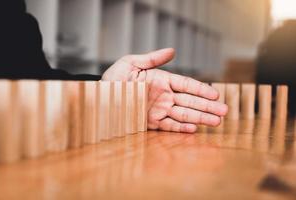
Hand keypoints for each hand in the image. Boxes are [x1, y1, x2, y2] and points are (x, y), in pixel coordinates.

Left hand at [102, 48, 227, 132]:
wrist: (98, 97)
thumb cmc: (114, 78)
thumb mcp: (131, 63)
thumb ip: (152, 59)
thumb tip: (172, 50)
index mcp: (161, 80)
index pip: (186, 85)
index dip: (201, 89)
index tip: (216, 94)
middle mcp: (163, 96)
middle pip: (190, 101)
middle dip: (207, 106)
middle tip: (225, 111)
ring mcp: (158, 110)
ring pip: (184, 114)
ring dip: (200, 118)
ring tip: (217, 121)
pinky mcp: (151, 122)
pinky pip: (169, 125)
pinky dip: (181, 128)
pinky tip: (195, 128)